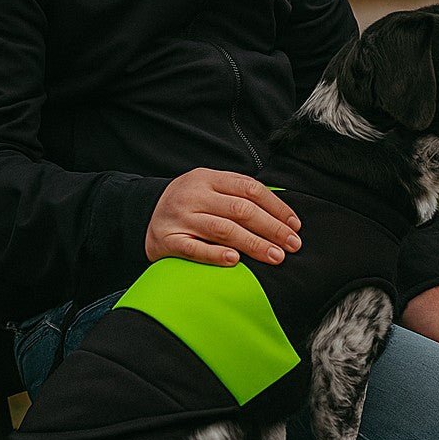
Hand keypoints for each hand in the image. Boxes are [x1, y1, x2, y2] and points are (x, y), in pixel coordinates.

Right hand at [145, 167, 301, 267]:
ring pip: (222, 229)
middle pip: (240, 210)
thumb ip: (237, 194)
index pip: (249, 188)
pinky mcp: (168, 240)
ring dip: (253, 244)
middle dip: (271, 228)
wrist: (144, 213)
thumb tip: (280, 214)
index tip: (294, 224)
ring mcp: (181, 217)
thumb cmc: (189, 203)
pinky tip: (235, 261)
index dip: (276, 206)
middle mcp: (195, 195)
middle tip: (293, 245)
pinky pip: (194, 249)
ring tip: (275, 256)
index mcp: (209, 178)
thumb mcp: (209, 187)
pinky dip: (216, 255)